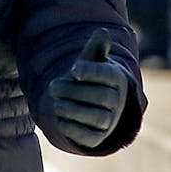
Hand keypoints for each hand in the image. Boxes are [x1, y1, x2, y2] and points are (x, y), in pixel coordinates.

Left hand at [45, 29, 128, 148]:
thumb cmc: (88, 77)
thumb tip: (102, 32)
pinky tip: (60, 118)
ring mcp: (110, 121)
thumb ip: (95, 49)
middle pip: (100, 97)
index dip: (91, 72)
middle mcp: (117, 101)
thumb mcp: (90, 61)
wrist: (91, 104)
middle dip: (73, 91)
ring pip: (96, 118)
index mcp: (116, 78)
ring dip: (72, 110)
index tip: (74, 70)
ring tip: (56, 103)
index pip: (107, 75)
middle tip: (53, 86)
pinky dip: (72, 128)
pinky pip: (88, 137)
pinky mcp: (98, 138)